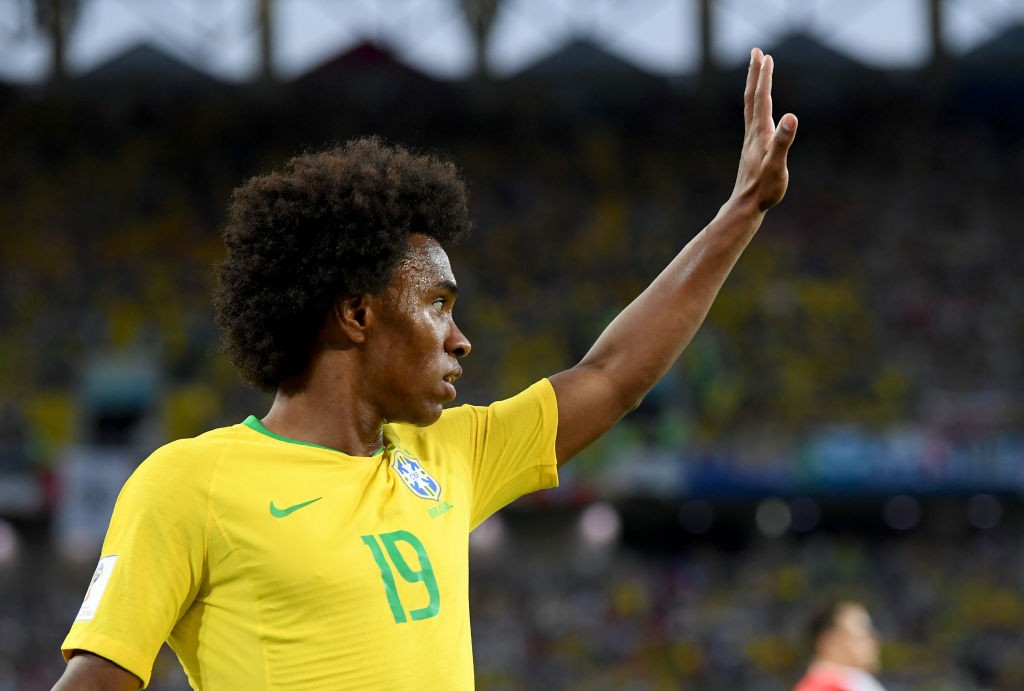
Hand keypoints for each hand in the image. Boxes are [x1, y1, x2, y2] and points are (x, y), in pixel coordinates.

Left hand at [732, 48, 797, 211]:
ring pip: (751, 108)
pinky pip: (754, 120)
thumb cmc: (764, 189)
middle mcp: (753, 133)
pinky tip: (761, 111)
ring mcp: (751, 141)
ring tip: (757, 74)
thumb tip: (791, 117)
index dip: (764, 77)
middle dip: (754, 74)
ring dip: (754, 88)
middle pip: (752, 98)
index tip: (766, 56)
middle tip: (756, 52)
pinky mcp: (752, 149)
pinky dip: (757, 107)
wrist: (746, 206)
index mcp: (760, 133)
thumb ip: (783, 141)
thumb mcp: (777, 165)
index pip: (762, 99)